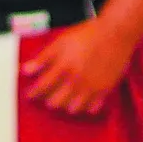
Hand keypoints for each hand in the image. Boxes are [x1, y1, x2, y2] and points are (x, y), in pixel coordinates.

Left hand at [21, 16, 141, 116]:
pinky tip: (84, 101)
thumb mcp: (61, 42)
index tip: (30, 94)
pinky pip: (93, 107)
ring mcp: (91, 87)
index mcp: (63, 67)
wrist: (116, 33)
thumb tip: (26, 70)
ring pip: (73, 108)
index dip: (33, 93)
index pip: (42, 87)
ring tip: (65, 100)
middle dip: (49, 101)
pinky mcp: (105, 89)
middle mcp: (76, 80)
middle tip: (47, 98)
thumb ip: (43, 58)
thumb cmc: (89, 34)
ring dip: (66, 106)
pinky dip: (86, 107)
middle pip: (56, 102)